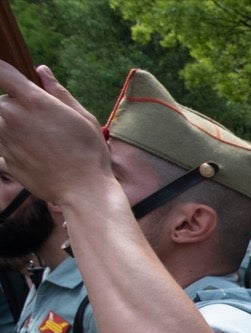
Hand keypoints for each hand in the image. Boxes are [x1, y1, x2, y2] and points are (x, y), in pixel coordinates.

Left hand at [0, 65, 114, 206]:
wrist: (83, 191)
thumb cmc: (89, 153)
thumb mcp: (82, 117)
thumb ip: (58, 92)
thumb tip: (41, 71)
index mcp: (33, 100)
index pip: (2, 71)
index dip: (5, 72)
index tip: (13, 79)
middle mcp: (12, 115)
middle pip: (3, 100)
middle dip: (17, 106)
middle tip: (43, 123)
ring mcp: (5, 137)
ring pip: (1, 121)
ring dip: (14, 126)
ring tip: (40, 142)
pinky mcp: (4, 156)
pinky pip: (2, 142)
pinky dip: (14, 144)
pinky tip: (37, 155)